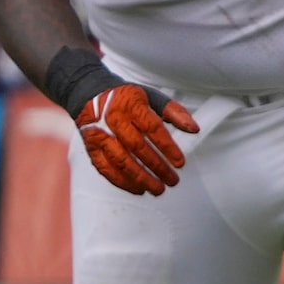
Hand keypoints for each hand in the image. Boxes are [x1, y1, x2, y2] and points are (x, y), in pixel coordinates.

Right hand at [75, 82, 200, 195]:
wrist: (90, 94)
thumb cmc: (128, 99)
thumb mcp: (152, 97)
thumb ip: (174, 112)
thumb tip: (194, 129)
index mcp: (132, 105)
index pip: (153, 128)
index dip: (167, 147)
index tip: (180, 163)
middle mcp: (113, 119)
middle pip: (137, 147)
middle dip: (157, 166)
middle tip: (172, 180)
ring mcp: (99, 134)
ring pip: (121, 160)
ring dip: (140, 178)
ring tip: (158, 189)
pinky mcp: (90, 147)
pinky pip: (105, 167)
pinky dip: (122, 181)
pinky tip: (138, 189)